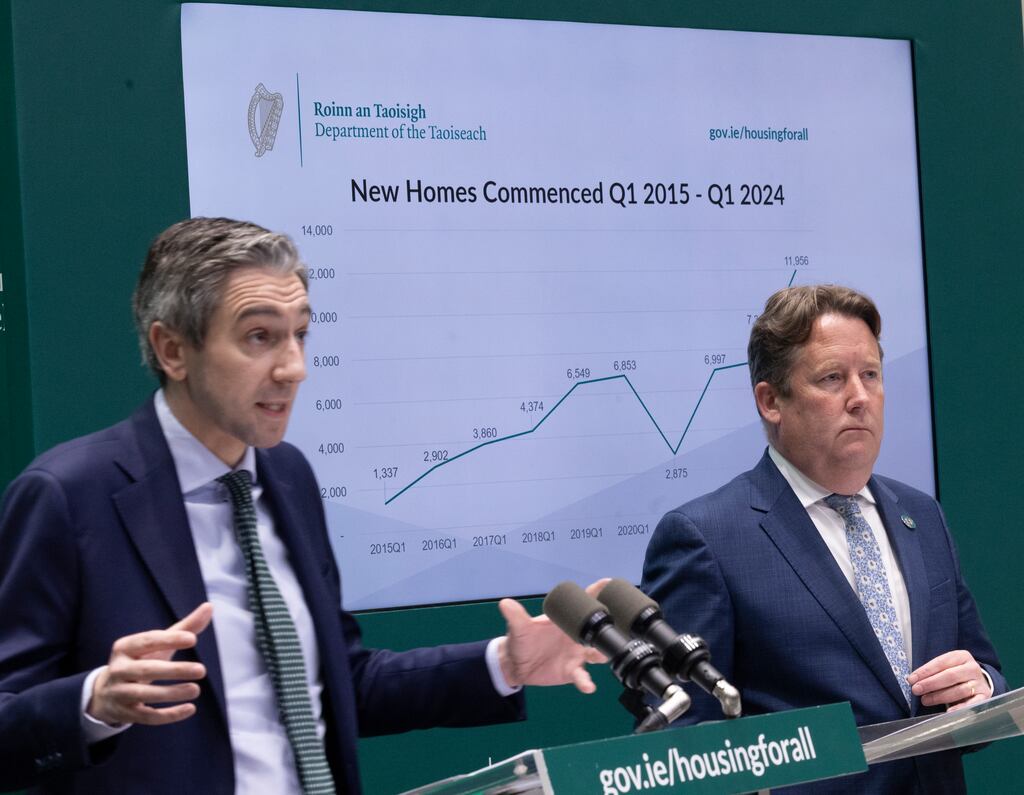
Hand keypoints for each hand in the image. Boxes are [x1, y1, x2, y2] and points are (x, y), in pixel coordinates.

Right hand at [87, 603, 212, 725]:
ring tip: (197, 689)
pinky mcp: (125, 714)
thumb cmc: (140, 661)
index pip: (147, 641)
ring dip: (172, 694)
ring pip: (145, 694)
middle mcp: (118, 669)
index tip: (193, 639)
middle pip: (147, 670)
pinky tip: (190, 709)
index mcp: (124, 647)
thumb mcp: (158, 645)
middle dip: (174, 670)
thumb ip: (184, 627)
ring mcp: (119, 693)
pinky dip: (168, 715)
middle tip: (202, 670)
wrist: (106, 692)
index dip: (169, 640)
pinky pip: (146, 716)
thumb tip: (210, 606)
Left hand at [496, 580, 607, 692]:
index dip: (596, 593)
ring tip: (601, 655)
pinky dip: (586, 682)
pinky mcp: (572, 672)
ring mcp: (576, 654)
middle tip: (612, 625)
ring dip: (602, 654)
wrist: (517, 664)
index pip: (584, 604)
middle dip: (608, 626)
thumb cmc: (521, 640)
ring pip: (597, 653)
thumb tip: (505, 603)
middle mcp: (576, 636)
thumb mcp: (518, 628)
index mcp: (566, 620)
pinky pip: (582, 677)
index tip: (607, 583)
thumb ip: (515, 616)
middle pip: (598, 629)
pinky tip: (588, 686)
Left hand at [907, 650, 991, 711]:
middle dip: (930, 683)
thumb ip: (933, 671)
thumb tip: (913, 680)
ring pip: (959, 690)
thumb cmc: (956, 673)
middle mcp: (972, 668)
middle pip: (949, 676)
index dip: (925, 671)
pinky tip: (948, 712)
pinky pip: (972, 704)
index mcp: (961, 656)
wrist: (980, 681)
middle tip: (916, 690)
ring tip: (925, 700)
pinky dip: (960, 708)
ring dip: (939, 696)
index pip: (940, 663)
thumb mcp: (946, 667)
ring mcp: (980, 683)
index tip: (911, 679)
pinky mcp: (985, 697)